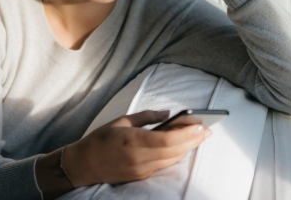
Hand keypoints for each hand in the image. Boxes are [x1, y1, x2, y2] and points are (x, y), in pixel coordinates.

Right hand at [63, 110, 211, 185]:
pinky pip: (164, 165)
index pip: (167, 139)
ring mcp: (140, 170)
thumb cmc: (101, 139)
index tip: (200, 124)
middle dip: (193, 140)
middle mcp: (138, 158)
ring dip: (187, 148)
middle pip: (174, 151)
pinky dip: (175, 154)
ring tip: (199, 136)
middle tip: (208, 130)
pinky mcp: (141, 176)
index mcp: (132, 140)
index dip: (186, 133)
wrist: (83, 165)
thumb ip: (147, 116)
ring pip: (171, 159)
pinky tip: (183, 146)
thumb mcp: (122, 121)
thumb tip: (169, 113)